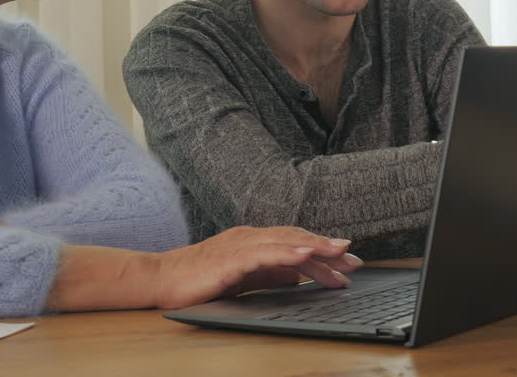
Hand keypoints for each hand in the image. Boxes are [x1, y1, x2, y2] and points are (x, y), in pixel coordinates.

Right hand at [148, 226, 363, 309]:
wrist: (162, 278)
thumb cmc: (199, 279)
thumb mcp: (244, 277)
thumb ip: (270, 274)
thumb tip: (297, 277)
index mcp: (254, 240)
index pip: (295, 242)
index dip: (323, 250)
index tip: (347, 262)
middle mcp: (250, 237)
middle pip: (296, 239)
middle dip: (327, 249)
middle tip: (354, 260)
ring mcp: (241, 245)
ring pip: (286, 242)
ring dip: (315, 247)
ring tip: (339, 253)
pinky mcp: (231, 258)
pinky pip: (265, 253)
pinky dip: (287, 253)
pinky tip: (305, 256)